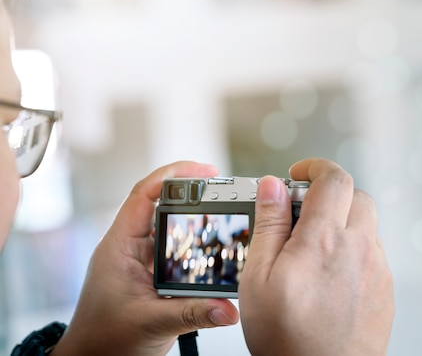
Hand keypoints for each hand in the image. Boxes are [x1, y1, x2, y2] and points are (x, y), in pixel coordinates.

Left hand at [52, 161, 239, 355]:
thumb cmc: (105, 341)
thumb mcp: (152, 324)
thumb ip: (193, 314)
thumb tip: (228, 308)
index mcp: (119, 247)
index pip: (144, 195)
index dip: (173, 175)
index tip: (204, 171)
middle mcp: (129, 247)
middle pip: (159, 203)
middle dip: (190, 190)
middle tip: (220, 186)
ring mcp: (138, 259)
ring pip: (168, 225)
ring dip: (192, 215)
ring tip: (220, 209)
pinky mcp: (148, 272)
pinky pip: (172, 246)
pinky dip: (191, 240)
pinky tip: (209, 242)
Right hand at [239, 158, 393, 355]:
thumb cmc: (287, 338)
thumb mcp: (258, 278)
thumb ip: (268, 224)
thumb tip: (272, 186)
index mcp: (324, 240)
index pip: (333, 179)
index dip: (315, 168)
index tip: (298, 175)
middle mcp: (359, 249)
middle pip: (356, 196)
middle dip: (330, 195)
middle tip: (303, 213)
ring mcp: (378, 269)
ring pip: (366, 225)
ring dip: (342, 223)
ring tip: (314, 251)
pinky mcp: (385, 289)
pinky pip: (373, 253)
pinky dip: (354, 249)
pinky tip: (330, 276)